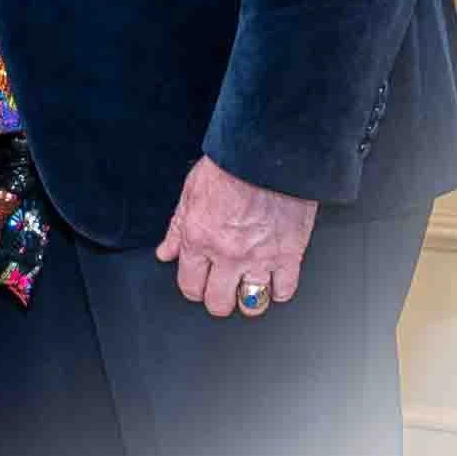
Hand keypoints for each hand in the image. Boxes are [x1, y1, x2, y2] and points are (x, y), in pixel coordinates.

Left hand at [155, 154, 316, 317]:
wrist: (268, 151)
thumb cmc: (230, 164)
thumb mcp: (192, 190)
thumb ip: (177, 227)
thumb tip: (166, 252)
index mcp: (199, 237)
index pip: (190, 286)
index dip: (193, 287)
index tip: (199, 282)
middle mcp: (227, 253)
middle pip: (218, 303)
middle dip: (218, 298)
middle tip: (222, 286)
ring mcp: (260, 257)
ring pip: (251, 304)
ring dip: (248, 298)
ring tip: (247, 285)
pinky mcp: (289, 254)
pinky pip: (283, 291)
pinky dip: (278, 290)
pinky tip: (273, 279)